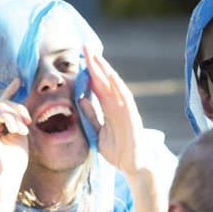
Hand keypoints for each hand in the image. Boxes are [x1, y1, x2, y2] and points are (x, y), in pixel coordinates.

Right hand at [0, 78, 30, 187]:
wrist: (6, 174)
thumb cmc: (15, 160)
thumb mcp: (21, 134)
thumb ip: (19, 119)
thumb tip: (20, 104)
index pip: (3, 105)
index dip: (10, 91)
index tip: (18, 80)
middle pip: (6, 104)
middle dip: (20, 110)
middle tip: (28, 123)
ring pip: (2, 106)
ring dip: (16, 116)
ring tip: (21, 131)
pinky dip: (10, 119)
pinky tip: (14, 130)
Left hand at [79, 45, 148, 176]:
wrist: (132, 166)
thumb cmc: (117, 150)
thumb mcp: (97, 133)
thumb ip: (90, 116)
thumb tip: (79, 100)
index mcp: (109, 108)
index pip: (97, 85)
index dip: (88, 71)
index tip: (79, 57)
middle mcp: (117, 105)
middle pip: (105, 80)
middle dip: (95, 63)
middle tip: (85, 45)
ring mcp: (125, 110)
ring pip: (114, 85)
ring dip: (106, 70)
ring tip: (96, 55)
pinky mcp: (132, 118)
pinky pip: (125, 99)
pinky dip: (119, 87)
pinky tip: (112, 75)